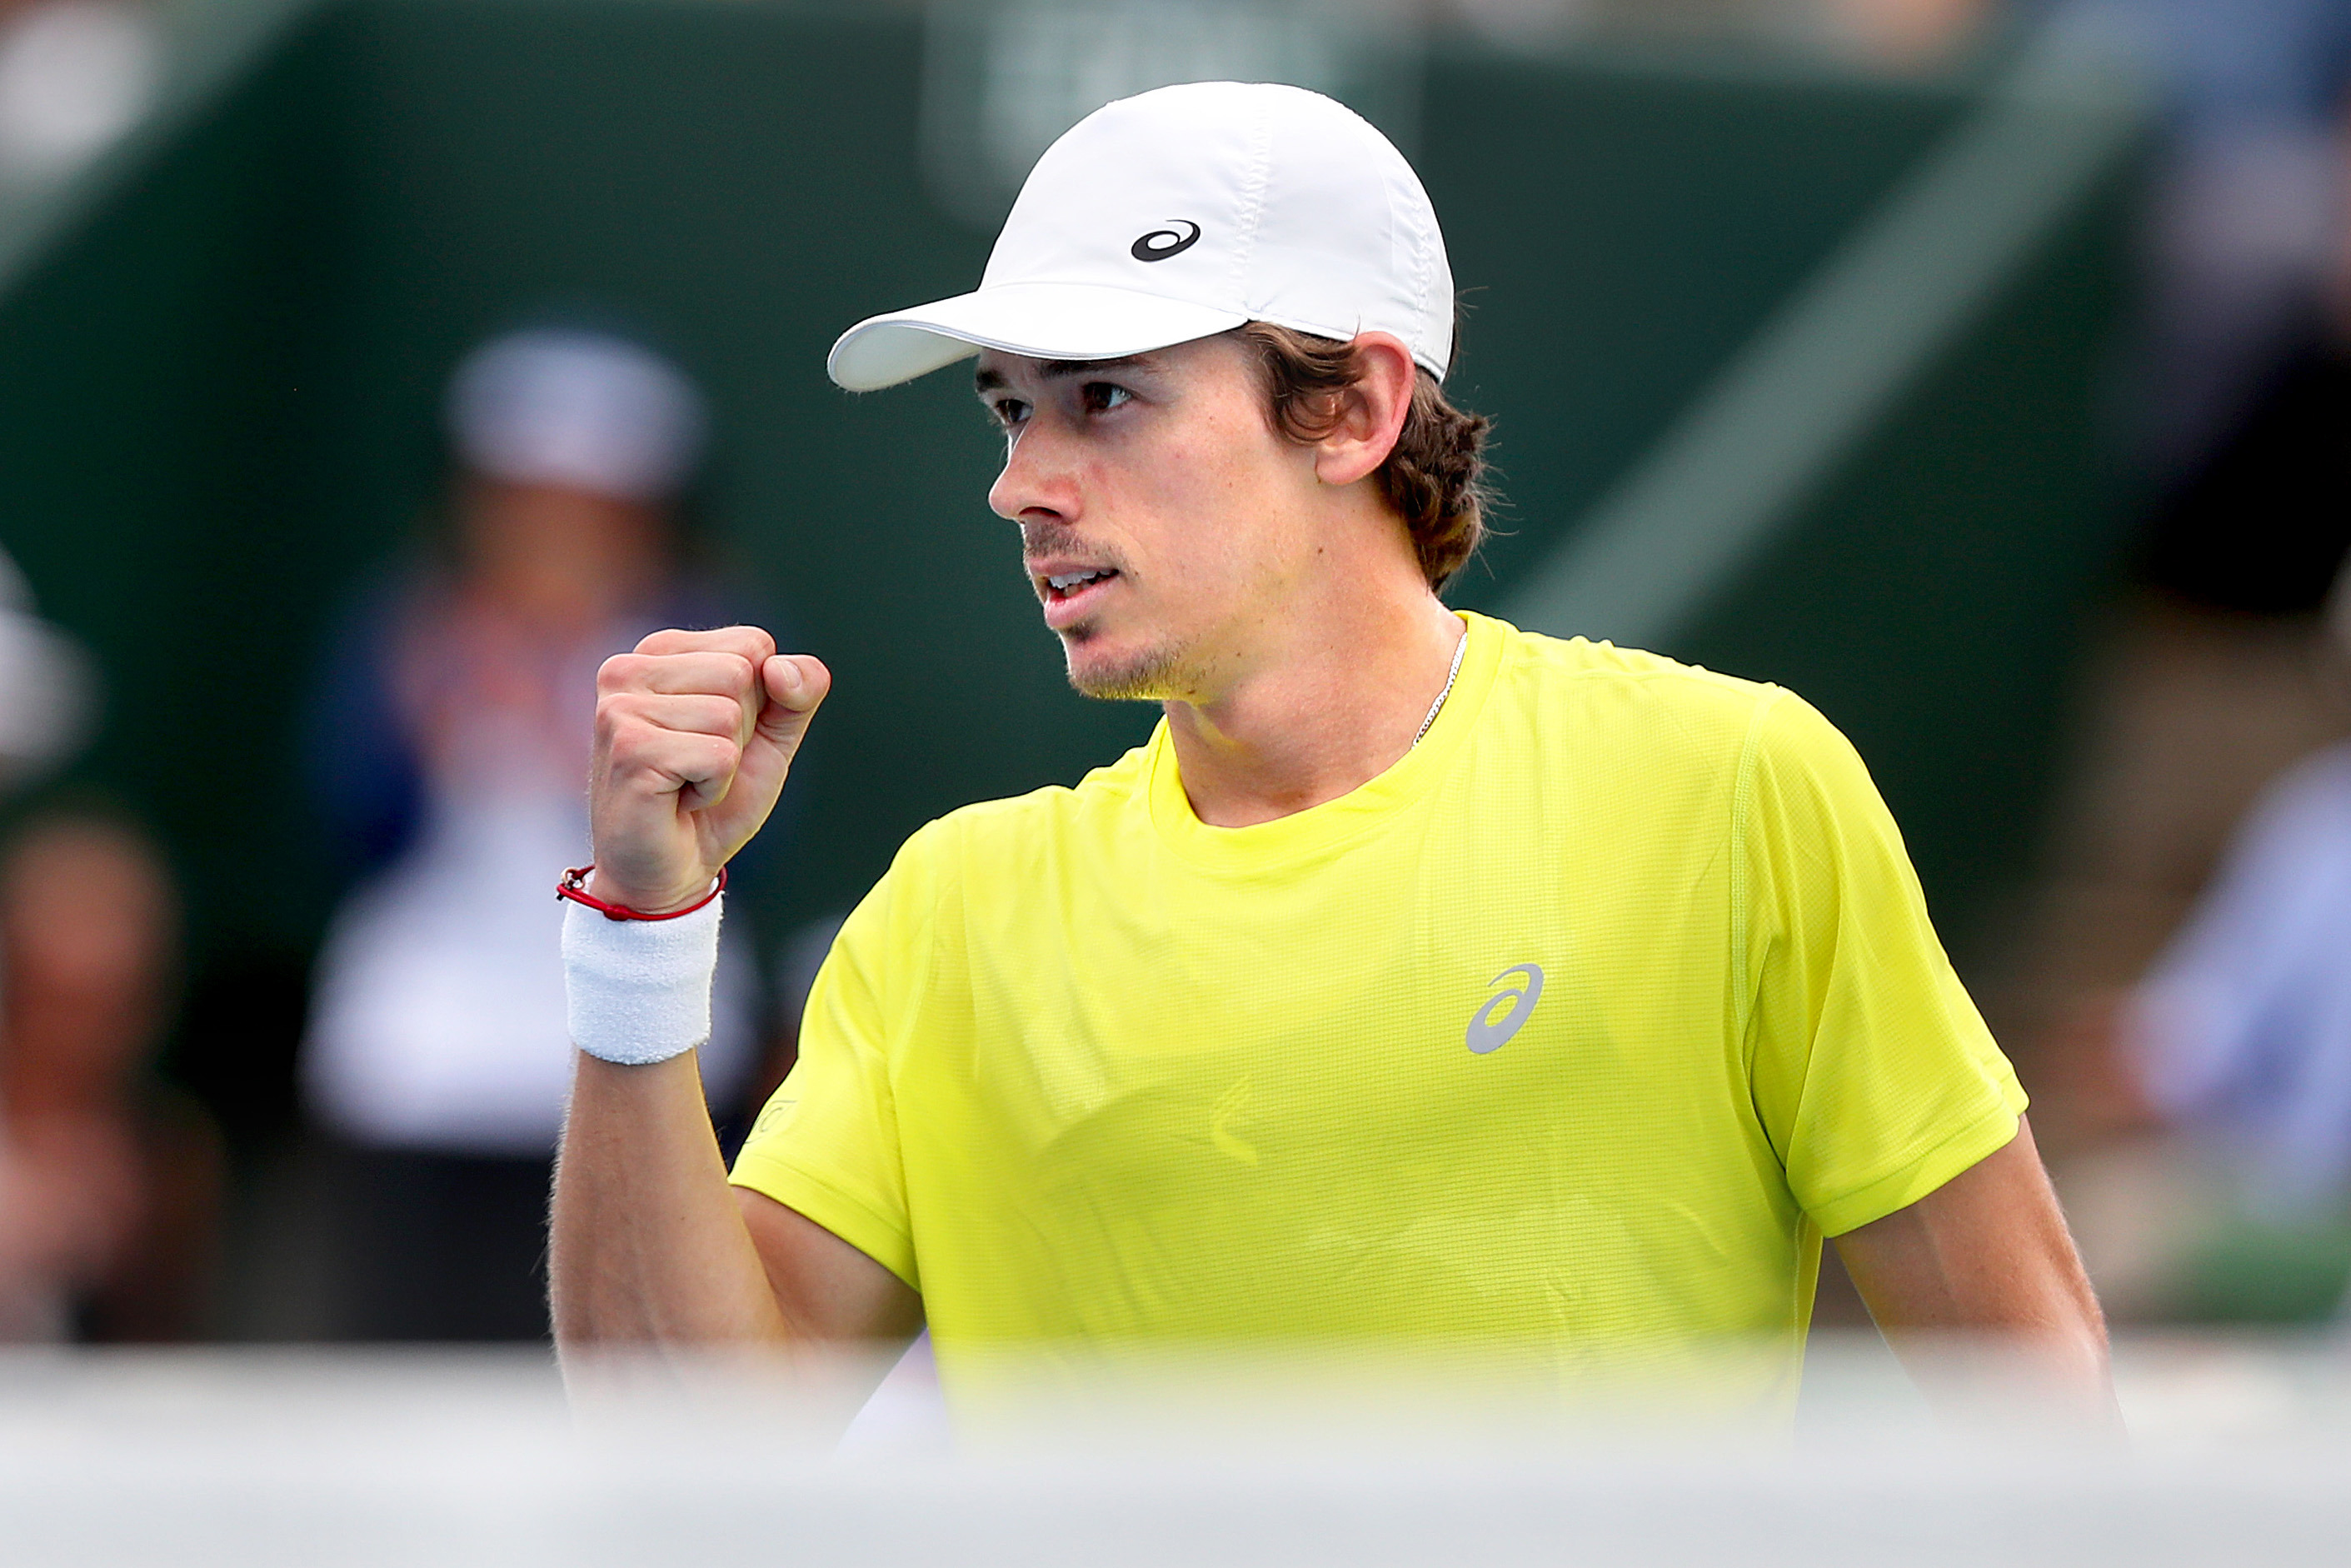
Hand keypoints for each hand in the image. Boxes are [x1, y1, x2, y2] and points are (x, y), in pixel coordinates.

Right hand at [589, 627, 829, 912]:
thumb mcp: (770, 736)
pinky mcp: (628, 750)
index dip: (759, 702)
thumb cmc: (715, 800)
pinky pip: (718, 755)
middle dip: (741, 732)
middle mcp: (628, 669)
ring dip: (726, 764)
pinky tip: (678, 799)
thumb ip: (797, 691)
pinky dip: (714, 788)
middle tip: (699, 765)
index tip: (717, 736)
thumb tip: (781, 668)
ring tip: (686, 781)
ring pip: (729, 715)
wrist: (669, 872)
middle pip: (742, 673)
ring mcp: (620, 708)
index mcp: (660, 652)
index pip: (754, 644)